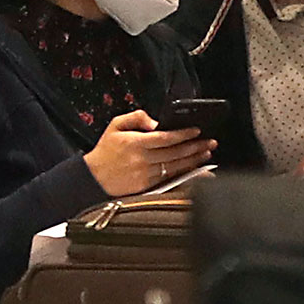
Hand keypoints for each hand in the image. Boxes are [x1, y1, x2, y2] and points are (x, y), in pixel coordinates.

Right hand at [84, 110, 213, 197]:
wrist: (93, 177)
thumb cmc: (105, 150)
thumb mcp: (115, 125)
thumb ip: (136, 117)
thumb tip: (155, 122)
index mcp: (135, 143)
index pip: (165, 138)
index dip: (184, 134)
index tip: (197, 130)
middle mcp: (142, 159)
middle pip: (175, 153)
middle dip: (195, 147)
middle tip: (211, 142)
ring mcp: (145, 174)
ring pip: (175, 166)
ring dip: (193, 160)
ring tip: (207, 154)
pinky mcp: (146, 186)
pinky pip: (169, 178)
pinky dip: (184, 173)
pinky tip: (194, 168)